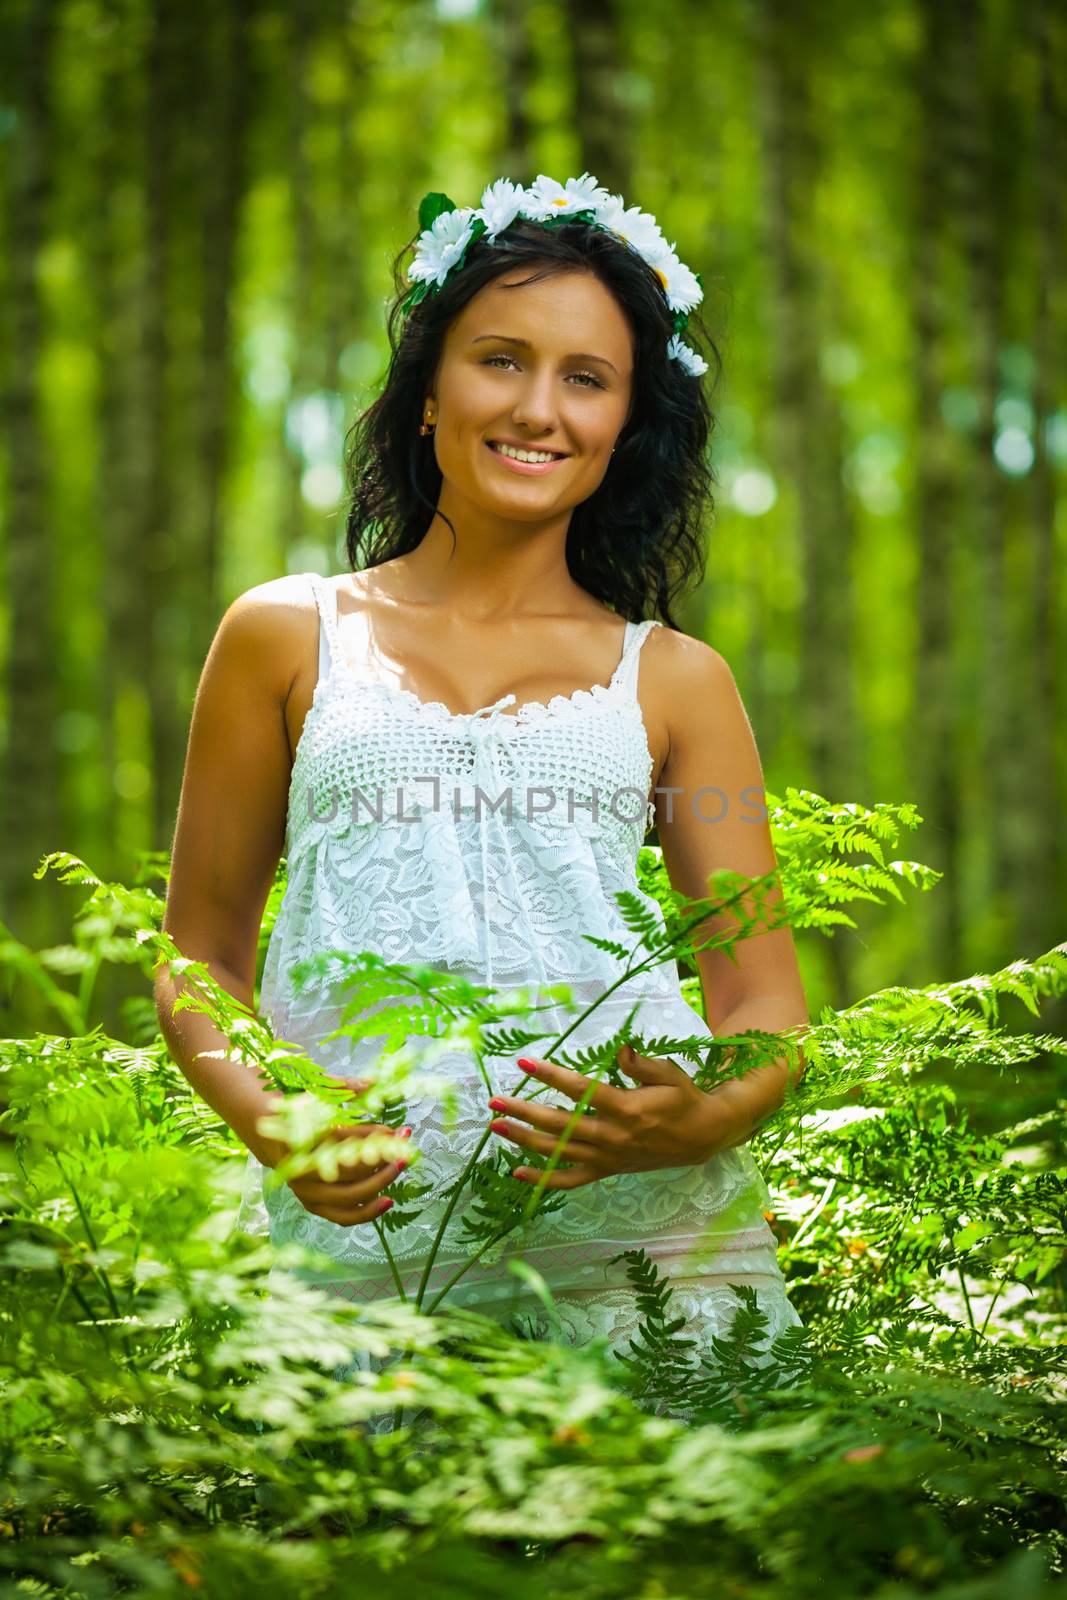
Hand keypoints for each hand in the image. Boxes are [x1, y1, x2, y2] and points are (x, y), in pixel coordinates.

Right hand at [241, 1076, 410, 1226]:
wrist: (261, 1127)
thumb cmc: (291, 1102)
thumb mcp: (312, 1088)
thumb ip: (343, 1087)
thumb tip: (373, 1082)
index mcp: (297, 1137)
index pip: (344, 1140)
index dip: (375, 1136)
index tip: (398, 1130)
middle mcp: (299, 1167)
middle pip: (349, 1170)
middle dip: (383, 1158)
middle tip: (406, 1145)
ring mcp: (303, 1189)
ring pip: (348, 1197)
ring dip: (380, 1183)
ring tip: (401, 1167)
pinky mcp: (309, 1203)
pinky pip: (339, 1216)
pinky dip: (364, 1213)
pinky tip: (388, 1202)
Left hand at [486, 1047, 743, 1190]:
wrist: (702, 1137)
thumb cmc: (683, 1099)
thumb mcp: (669, 1075)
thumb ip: (641, 1065)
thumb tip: (621, 1050)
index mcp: (627, 1109)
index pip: (581, 1091)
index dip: (551, 1076)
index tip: (525, 1062)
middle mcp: (612, 1137)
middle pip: (560, 1125)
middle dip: (524, 1111)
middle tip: (494, 1100)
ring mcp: (607, 1157)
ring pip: (558, 1153)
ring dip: (524, 1140)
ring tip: (496, 1127)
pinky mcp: (607, 1170)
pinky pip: (571, 1180)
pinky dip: (543, 1179)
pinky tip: (517, 1172)